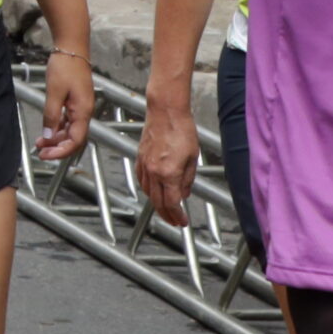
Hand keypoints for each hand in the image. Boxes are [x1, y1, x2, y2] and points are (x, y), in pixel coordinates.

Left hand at [35, 49, 94, 161]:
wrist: (71, 49)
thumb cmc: (65, 67)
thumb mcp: (54, 92)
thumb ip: (51, 116)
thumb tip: (48, 136)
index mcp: (83, 111)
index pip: (76, 141)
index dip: (62, 151)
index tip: (46, 155)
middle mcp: (84, 112)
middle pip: (74, 139)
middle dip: (58, 148)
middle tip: (41, 152)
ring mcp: (80, 108)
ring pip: (70, 131)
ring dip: (56, 139)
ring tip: (40, 144)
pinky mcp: (75, 103)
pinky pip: (68, 122)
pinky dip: (57, 128)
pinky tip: (46, 131)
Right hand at [135, 85, 200, 226]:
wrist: (166, 111)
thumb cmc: (181, 129)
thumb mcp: (193, 157)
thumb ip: (188, 179)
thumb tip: (184, 194)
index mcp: (169, 173)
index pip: (172, 203)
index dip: (178, 216)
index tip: (183, 221)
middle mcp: (154, 172)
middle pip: (157, 202)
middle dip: (167, 215)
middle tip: (174, 221)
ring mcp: (144, 165)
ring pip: (148, 193)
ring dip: (157, 204)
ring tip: (165, 208)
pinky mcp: (140, 158)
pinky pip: (141, 180)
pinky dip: (147, 189)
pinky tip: (153, 191)